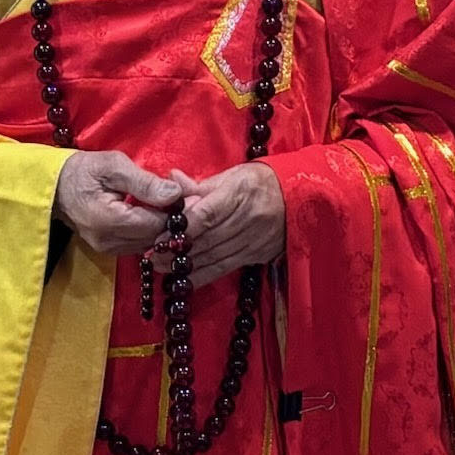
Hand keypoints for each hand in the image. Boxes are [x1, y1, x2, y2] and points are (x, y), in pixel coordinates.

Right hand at [53, 151, 181, 255]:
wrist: (53, 186)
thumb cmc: (83, 171)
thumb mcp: (113, 166)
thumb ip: (145, 182)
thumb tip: (175, 194)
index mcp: (111, 222)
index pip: (157, 224)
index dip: (177, 211)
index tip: (186, 195)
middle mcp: (110, 242)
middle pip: (156, 238)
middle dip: (172, 220)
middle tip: (182, 199)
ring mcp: (107, 249)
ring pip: (149, 244)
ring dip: (161, 227)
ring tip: (166, 204)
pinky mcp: (108, 250)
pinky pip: (138, 244)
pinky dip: (148, 231)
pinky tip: (151, 213)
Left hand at [158, 163, 285, 288]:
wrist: (303, 196)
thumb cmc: (261, 181)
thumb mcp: (233, 175)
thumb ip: (200, 186)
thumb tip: (171, 181)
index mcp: (241, 191)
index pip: (207, 214)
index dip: (181, 229)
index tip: (159, 237)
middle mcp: (249, 218)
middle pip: (208, 239)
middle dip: (176, 250)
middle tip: (151, 256)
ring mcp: (255, 239)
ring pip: (215, 257)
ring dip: (185, 265)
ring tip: (160, 268)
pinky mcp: (258, 255)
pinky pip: (226, 268)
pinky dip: (203, 275)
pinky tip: (184, 279)